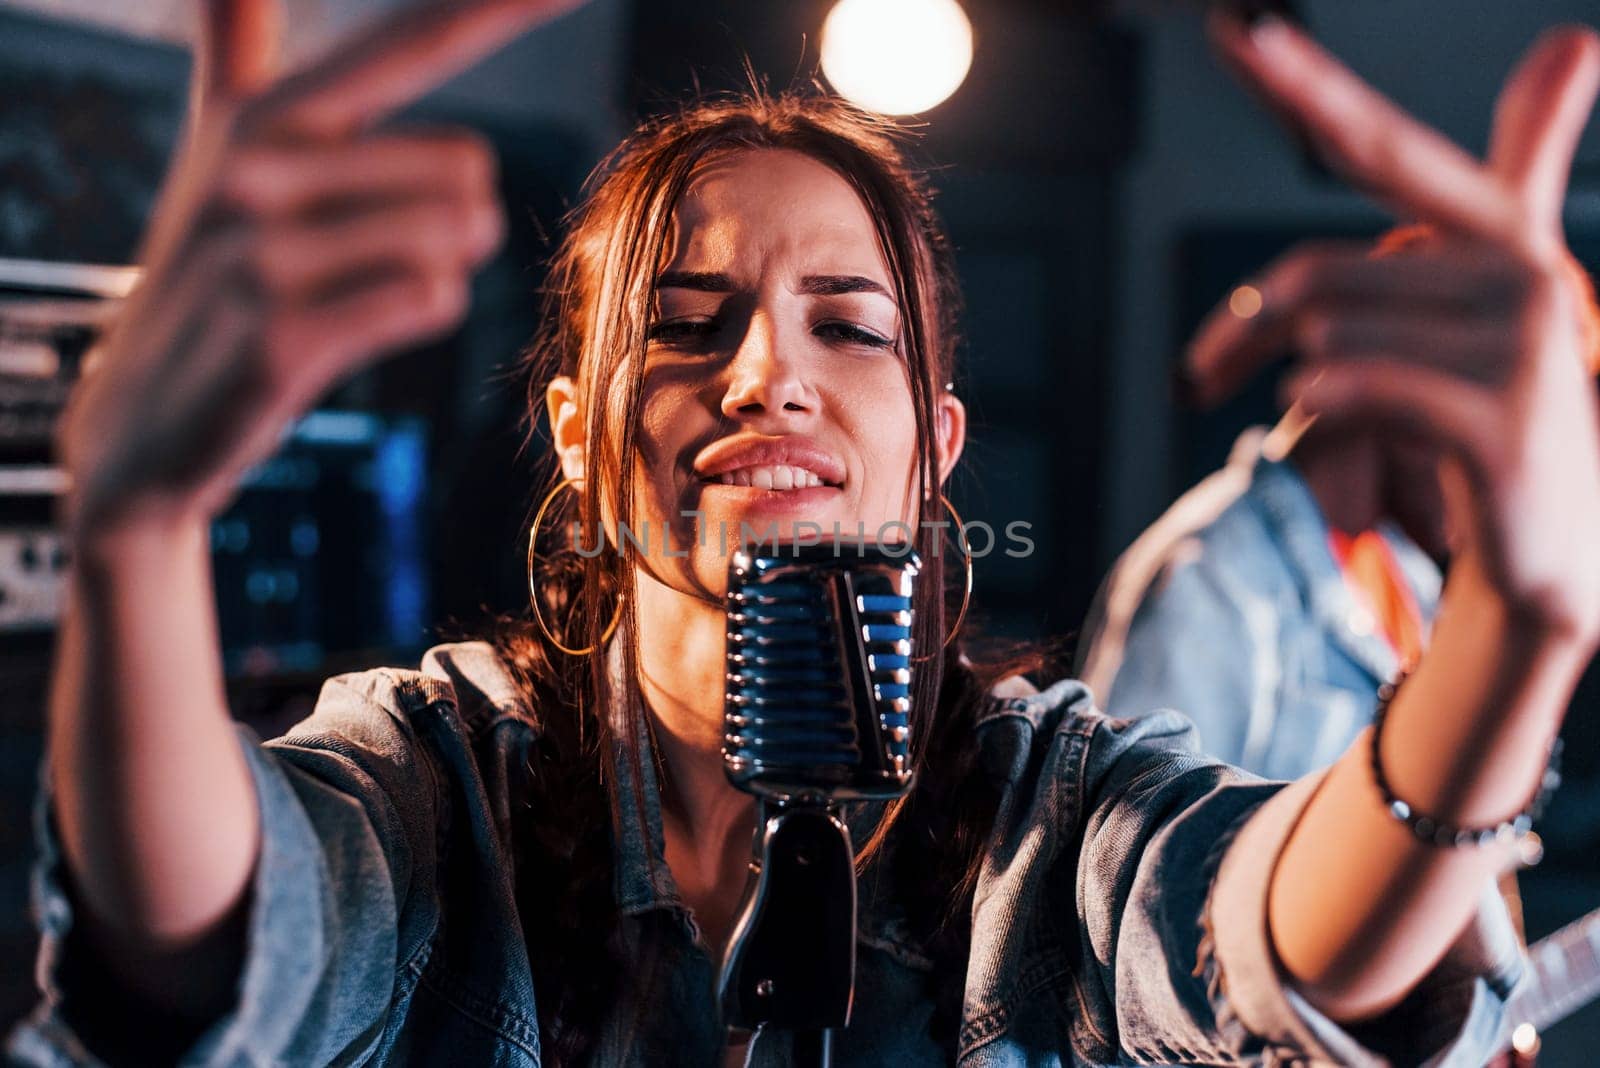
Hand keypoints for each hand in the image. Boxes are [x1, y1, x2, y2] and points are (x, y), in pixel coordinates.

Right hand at [58, 0, 583, 537]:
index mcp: (261, 116)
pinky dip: (425, 313)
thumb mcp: (214, 156)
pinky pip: (433, 298)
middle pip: (466, 167)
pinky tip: (362, 326)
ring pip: (458, 235)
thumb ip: (234, 52)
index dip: (496, 8)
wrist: (142, 426)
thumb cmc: (207, 284)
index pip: (405, 43)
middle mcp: (256, 168)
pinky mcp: (283, 335)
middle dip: (454, 219)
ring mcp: (263, 253)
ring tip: (365, 292)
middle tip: (373, 258)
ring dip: (441, 272)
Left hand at [1188, 16, 1599, 642]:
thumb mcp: (1481, 301)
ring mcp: (1520, 345)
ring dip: (1289, 386)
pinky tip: (1334, 426)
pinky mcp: (1502, 416)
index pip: (1380, 150)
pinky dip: (1320, 409)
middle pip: (1312, 274)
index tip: (1236, 30)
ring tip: (1315, 420)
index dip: (1306, 89)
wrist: (1550, 546)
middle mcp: (1520, 272)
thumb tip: (1579, 35)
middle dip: (1236, 330)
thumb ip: (1512, 173)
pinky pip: (1355, 387)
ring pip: (1324, 340)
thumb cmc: (1492, 418)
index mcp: (1498, 234)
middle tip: (1197, 375)